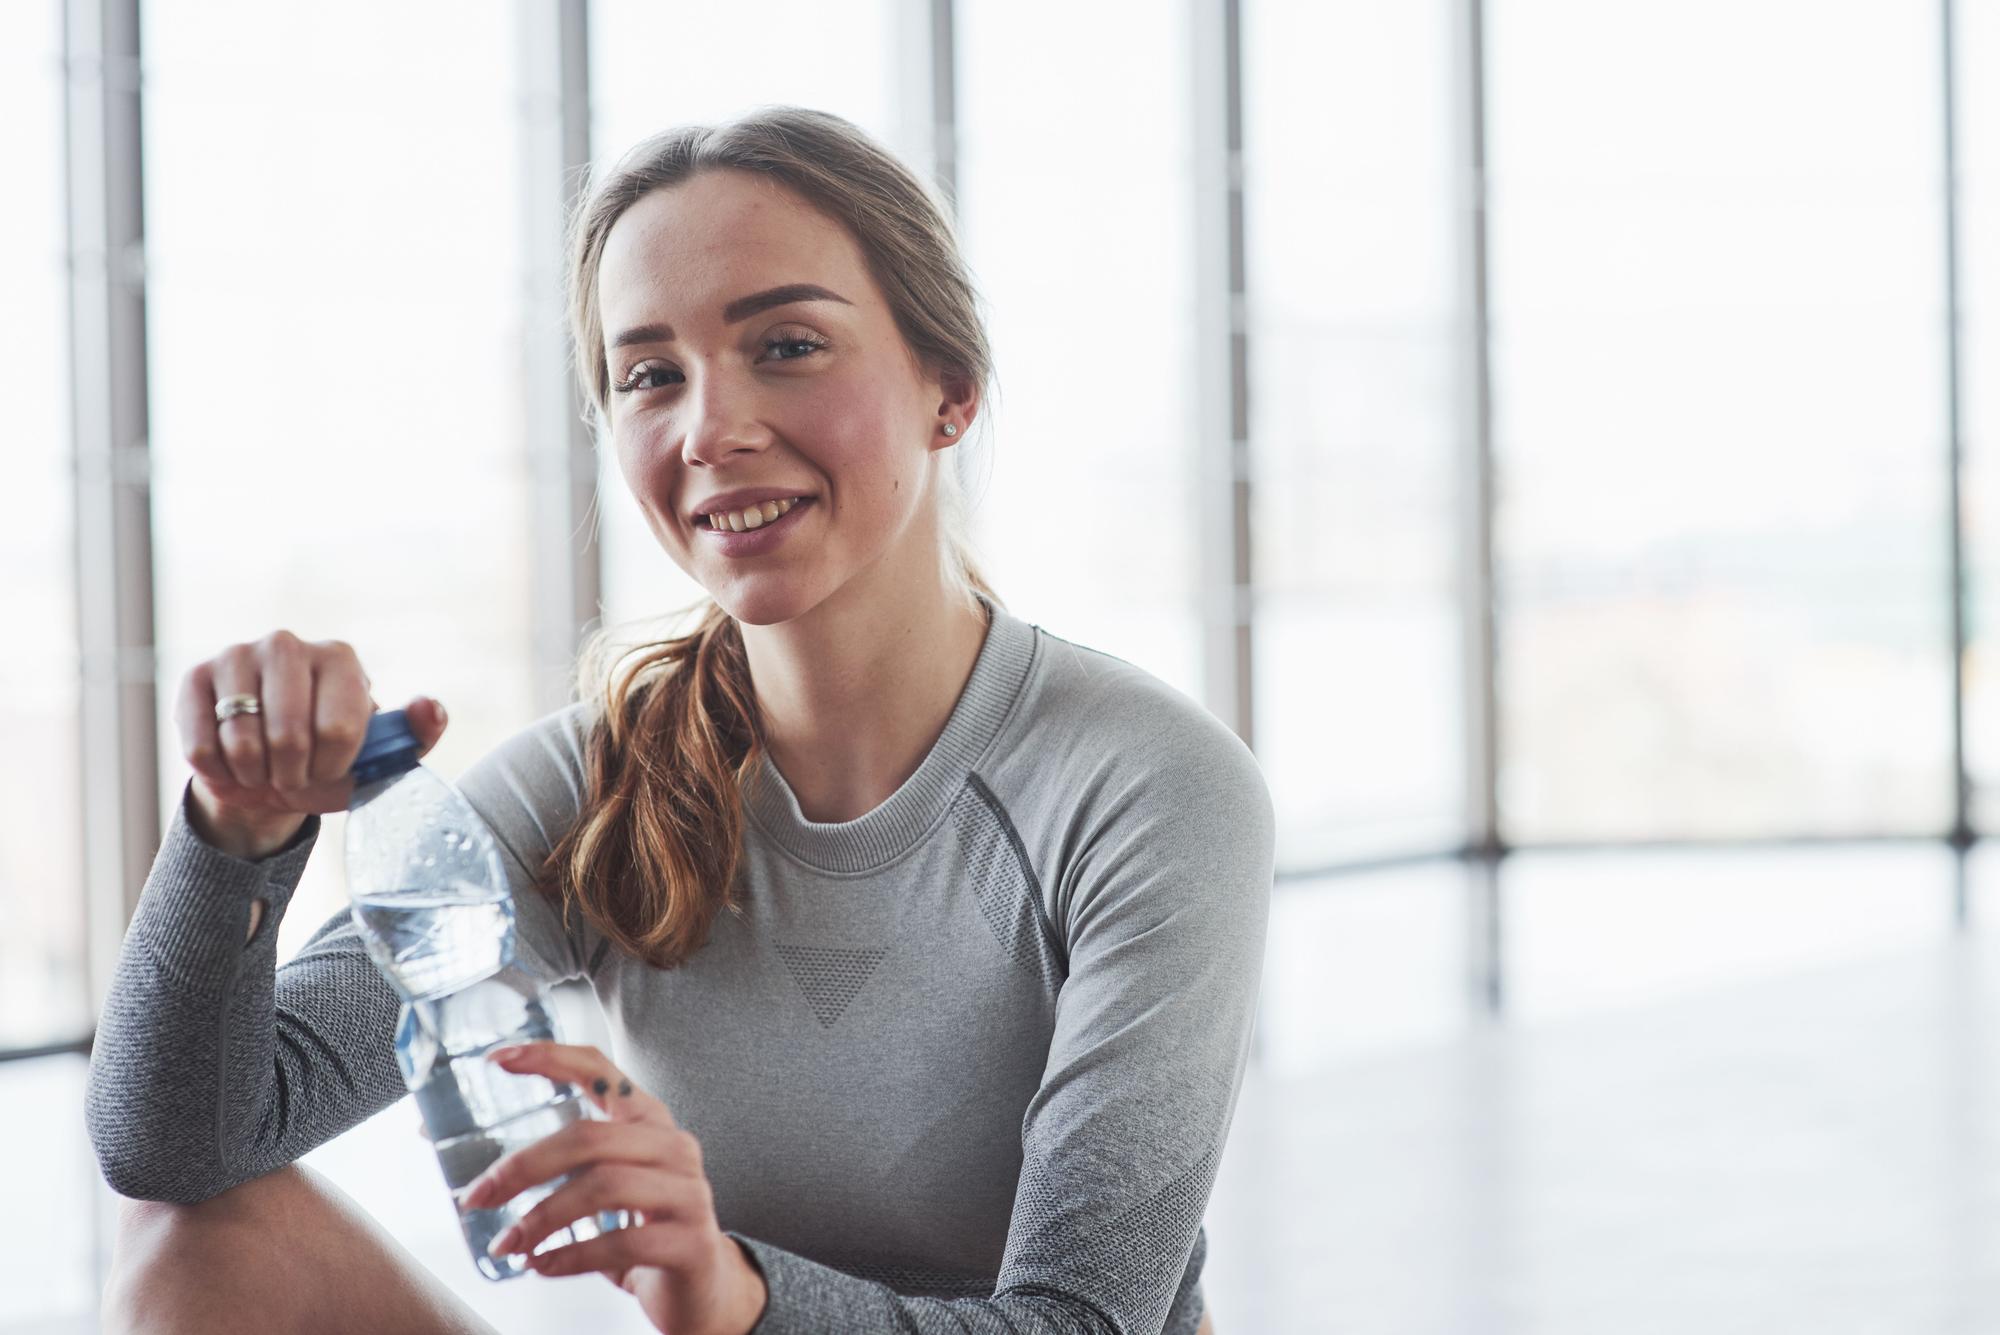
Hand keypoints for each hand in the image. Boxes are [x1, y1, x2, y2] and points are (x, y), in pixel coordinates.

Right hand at [174, 630, 446, 857]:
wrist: (266, 774)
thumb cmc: (330, 762)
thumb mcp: (380, 757)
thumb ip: (417, 734)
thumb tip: (429, 708)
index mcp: (340, 658)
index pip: (340, 728)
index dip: (332, 766)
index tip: (330, 768)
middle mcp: (287, 644)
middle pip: (288, 734)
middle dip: (292, 773)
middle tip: (293, 775)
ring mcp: (237, 655)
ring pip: (241, 739)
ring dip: (255, 774)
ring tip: (264, 768)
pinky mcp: (194, 677)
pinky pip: (201, 745)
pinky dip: (220, 772)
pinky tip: (232, 764)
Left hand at [463, 1043, 768, 1334]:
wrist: (704, 1289)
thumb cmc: (644, 1230)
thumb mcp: (611, 1185)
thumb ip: (571, 1166)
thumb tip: (488, 1175)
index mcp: (649, 1122)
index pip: (600, 1070)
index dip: (550, 1057)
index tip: (498, 1059)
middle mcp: (674, 1147)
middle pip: (589, 1137)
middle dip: (524, 1166)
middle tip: (479, 1196)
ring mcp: (688, 1193)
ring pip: (604, 1186)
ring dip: (542, 1217)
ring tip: (508, 1244)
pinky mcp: (690, 1242)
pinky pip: (622, 1243)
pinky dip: (571, 1256)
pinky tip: (543, 1266)